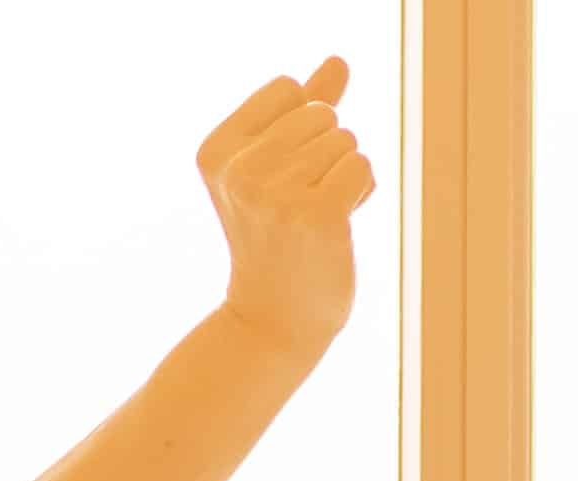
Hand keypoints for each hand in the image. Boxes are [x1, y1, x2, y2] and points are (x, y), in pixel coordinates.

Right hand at [199, 58, 375, 363]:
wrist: (274, 320)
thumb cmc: (278, 238)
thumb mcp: (275, 168)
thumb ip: (305, 110)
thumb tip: (338, 62)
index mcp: (216, 152)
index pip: (288, 90)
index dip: (301, 126)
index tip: (281, 175)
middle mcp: (240, 171)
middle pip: (321, 115)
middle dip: (326, 152)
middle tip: (300, 204)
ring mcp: (276, 194)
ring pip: (345, 140)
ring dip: (344, 175)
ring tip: (317, 216)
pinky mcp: (316, 215)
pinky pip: (361, 167)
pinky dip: (360, 193)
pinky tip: (337, 224)